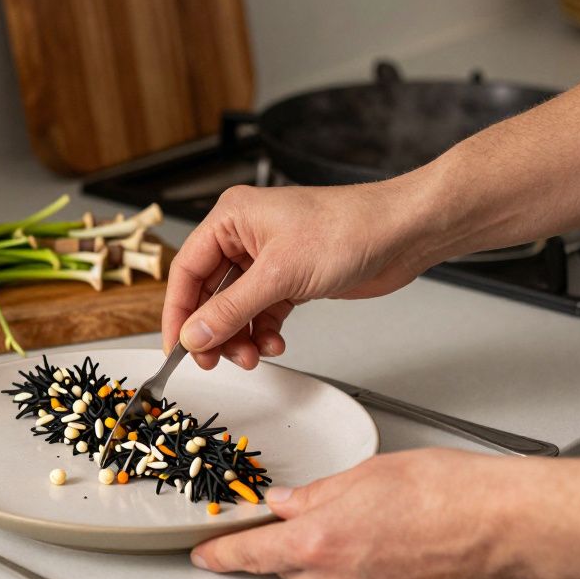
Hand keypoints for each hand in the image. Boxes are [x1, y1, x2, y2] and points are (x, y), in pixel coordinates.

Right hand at [162, 176, 437, 370]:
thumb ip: (232, 309)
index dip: (178, 312)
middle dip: (214, 329)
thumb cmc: (349, 228)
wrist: (402, 233)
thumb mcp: (280, 274)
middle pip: (210, 293)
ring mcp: (269, 259)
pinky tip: (274, 342)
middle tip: (216, 359)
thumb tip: (195, 335)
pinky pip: (262, 312)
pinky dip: (264, 331)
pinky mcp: (291, 278)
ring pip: (236, 307)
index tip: (177, 347)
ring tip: (252, 354)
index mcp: (232, 219)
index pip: (187, 270)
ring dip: (241, 336)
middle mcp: (246, 236)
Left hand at [190, 449, 534, 578]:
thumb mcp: (367, 473)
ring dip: (348, 560)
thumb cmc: (451, 491)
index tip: (207, 555)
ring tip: (393, 529)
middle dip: (307, 544)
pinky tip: (407, 552)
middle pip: (297, 568)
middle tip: (349, 516)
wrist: (510, 526)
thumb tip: (288, 502)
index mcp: (320, 541)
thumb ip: (315, 493)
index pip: (252, 553)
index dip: (223, 554)